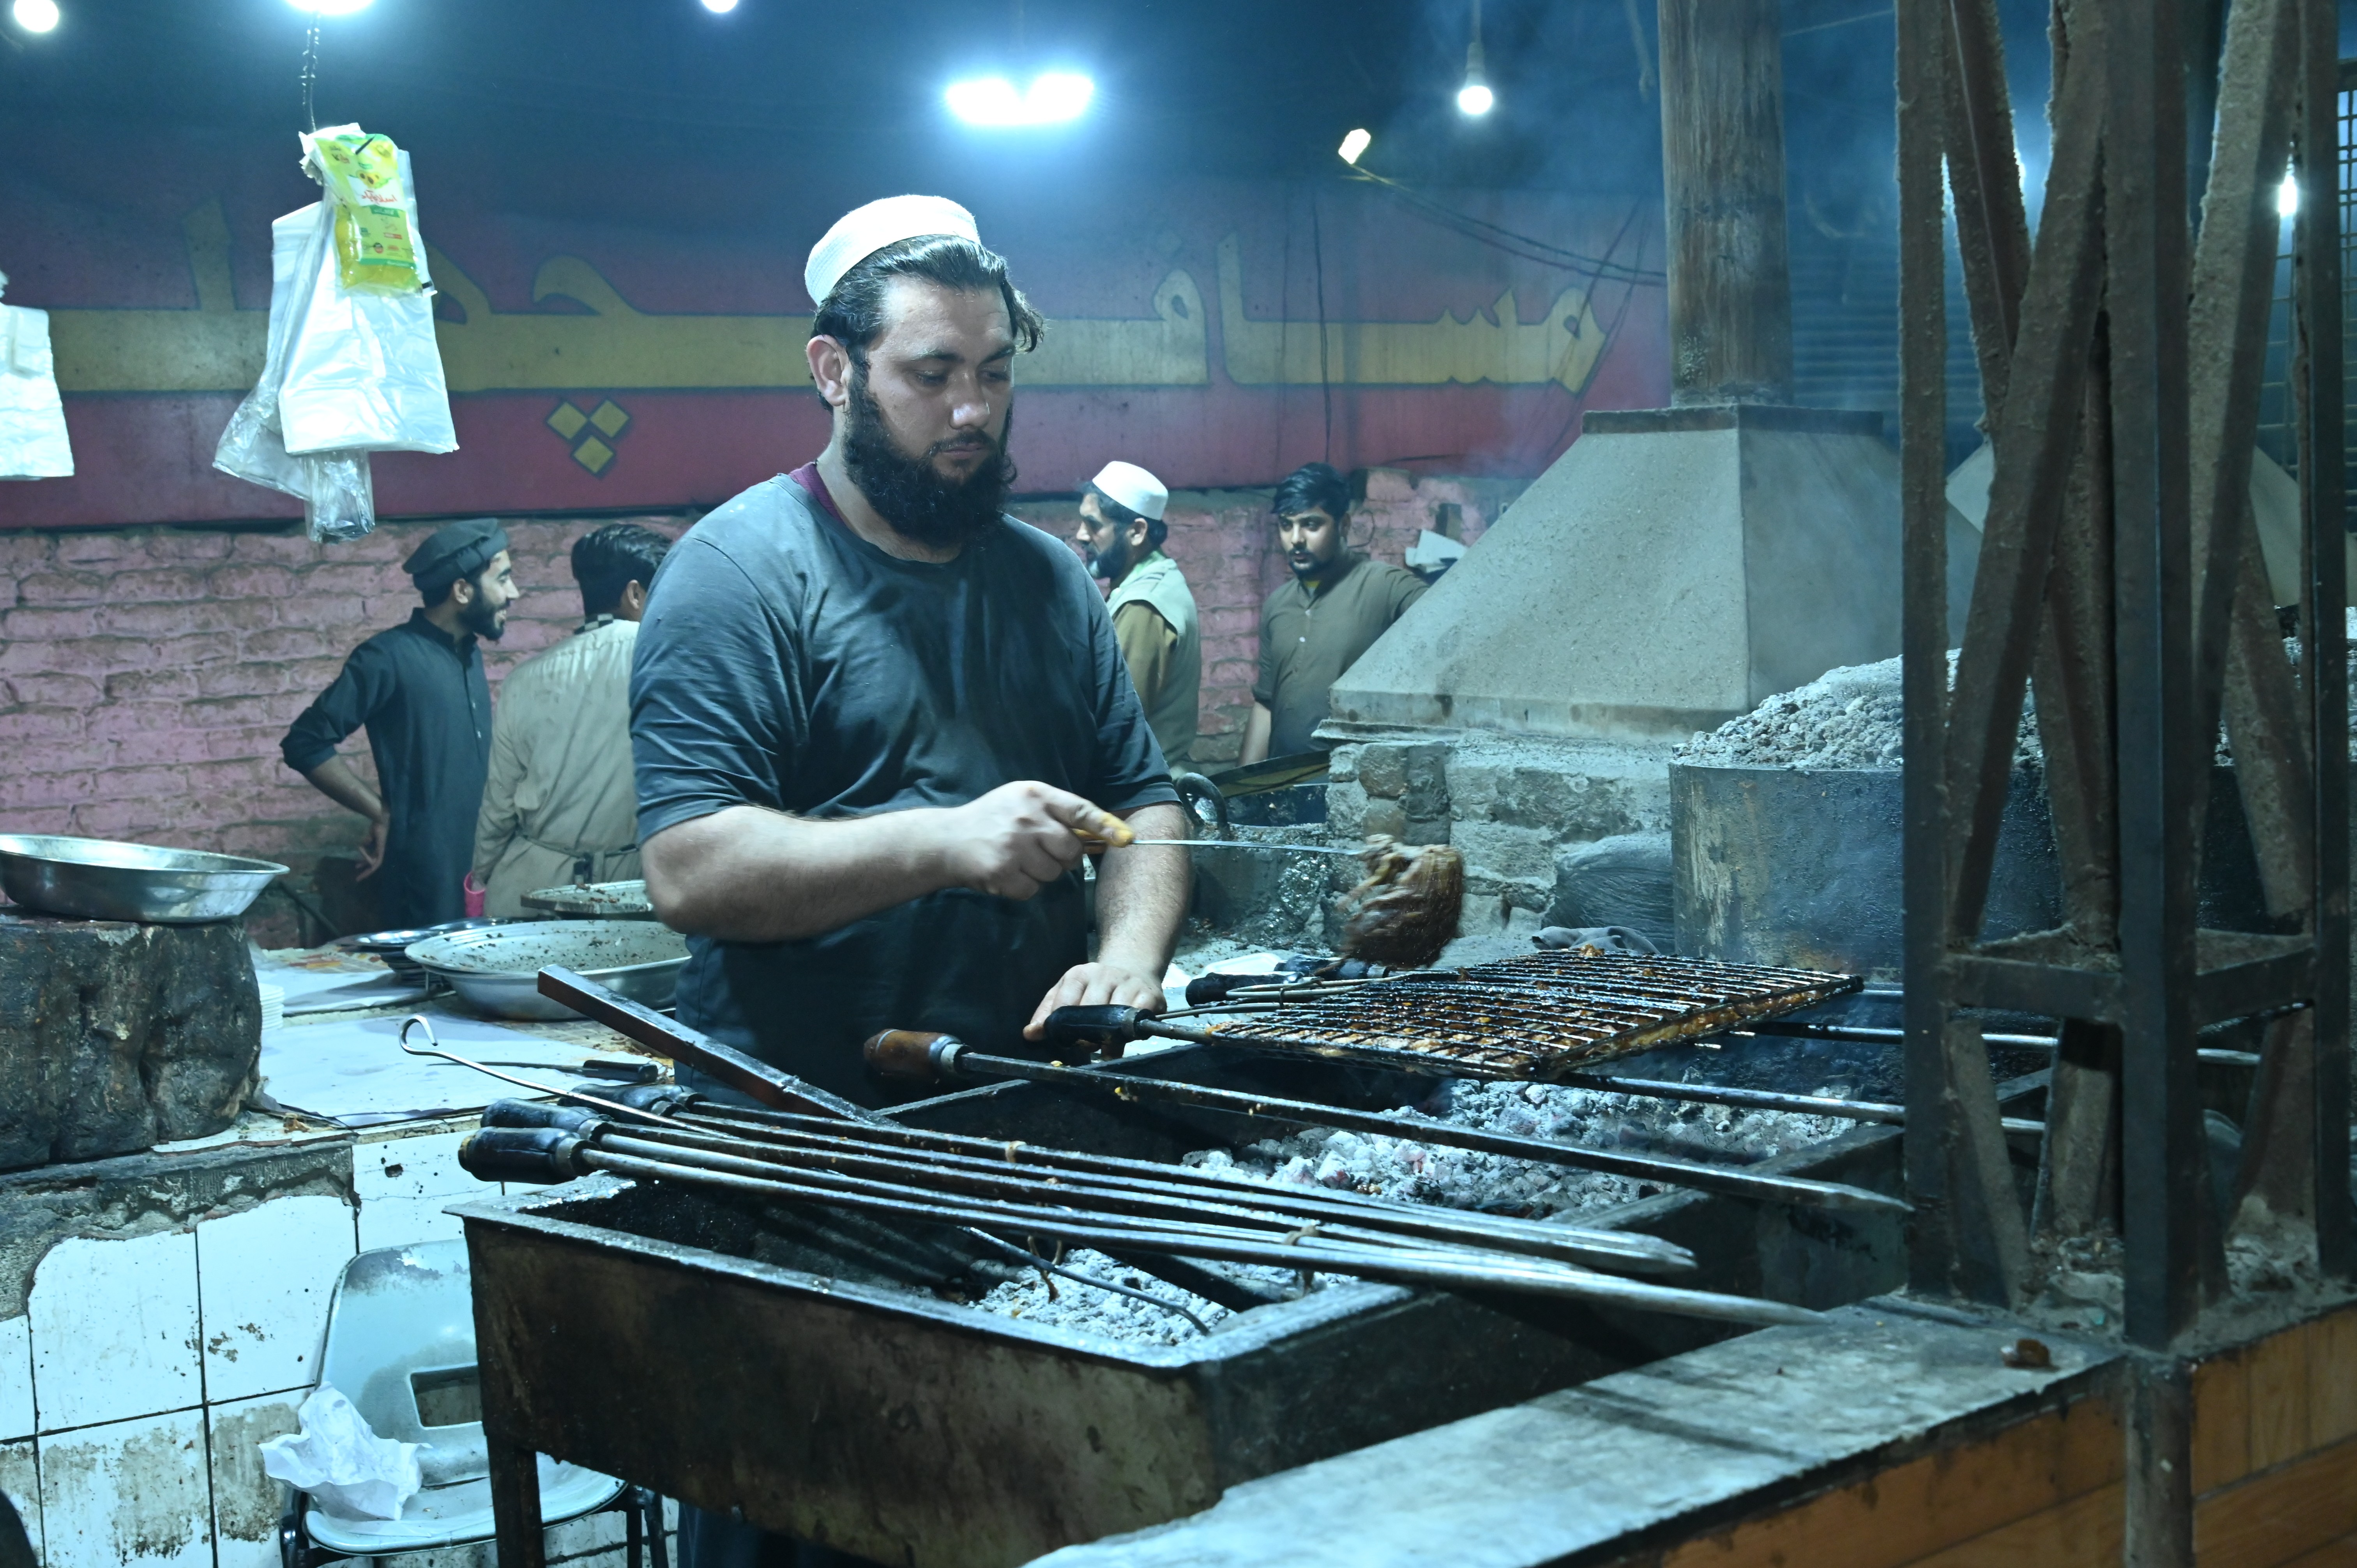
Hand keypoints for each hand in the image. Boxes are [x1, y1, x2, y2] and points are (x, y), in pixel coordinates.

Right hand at [354, 816, 388, 880]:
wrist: (379, 822)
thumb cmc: (374, 830)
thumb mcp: (366, 841)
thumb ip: (364, 847)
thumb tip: (362, 852)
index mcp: (377, 851)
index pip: (371, 862)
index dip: (363, 865)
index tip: (356, 868)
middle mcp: (380, 853)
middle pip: (373, 866)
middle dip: (365, 873)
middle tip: (357, 879)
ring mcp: (382, 851)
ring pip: (375, 865)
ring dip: (367, 870)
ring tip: (360, 876)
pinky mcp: (382, 849)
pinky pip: (376, 858)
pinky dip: (369, 859)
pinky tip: (365, 860)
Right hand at [936, 781, 1126, 901]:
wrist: (945, 840)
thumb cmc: (992, 819)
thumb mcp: (1022, 802)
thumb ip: (1057, 812)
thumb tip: (1105, 834)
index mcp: (1035, 794)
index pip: (1080, 810)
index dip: (1106, 826)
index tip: (1126, 839)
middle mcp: (1026, 817)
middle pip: (1072, 850)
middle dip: (1062, 856)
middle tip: (1038, 851)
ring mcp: (1014, 845)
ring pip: (1054, 873)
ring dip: (1041, 873)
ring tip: (1017, 859)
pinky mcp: (1002, 871)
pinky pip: (1033, 890)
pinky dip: (1023, 887)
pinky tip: (1006, 873)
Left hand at [1024, 960, 1166, 1043]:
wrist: (1135, 970)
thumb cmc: (1095, 988)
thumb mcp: (1068, 992)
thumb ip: (1047, 1012)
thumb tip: (1030, 1033)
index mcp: (1079, 974)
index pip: (1065, 1002)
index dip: (1061, 1026)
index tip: (1062, 1040)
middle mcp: (1104, 974)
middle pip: (1090, 1010)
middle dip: (1085, 1035)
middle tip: (1085, 1046)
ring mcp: (1128, 984)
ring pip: (1115, 1017)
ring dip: (1108, 1038)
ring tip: (1104, 1048)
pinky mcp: (1150, 995)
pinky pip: (1138, 1019)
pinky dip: (1130, 1035)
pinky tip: (1123, 1040)